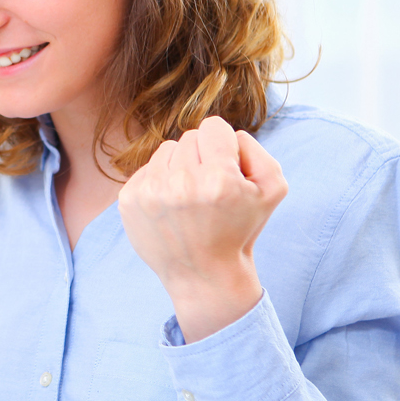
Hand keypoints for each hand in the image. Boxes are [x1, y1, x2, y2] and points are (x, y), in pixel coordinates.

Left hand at [118, 116, 287, 342]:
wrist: (203, 274)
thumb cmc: (239, 229)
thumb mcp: (271, 190)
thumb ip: (256, 149)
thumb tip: (227, 133)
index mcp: (218, 178)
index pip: (214, 126)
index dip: (224, 145)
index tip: (225, 169)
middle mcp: (182, 183)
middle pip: (190, 137)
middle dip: (203, 157)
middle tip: (209, 191)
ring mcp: (150, 192)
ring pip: (167, 149)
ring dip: (180, 167)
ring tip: (189, 198)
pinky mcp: (129, 200)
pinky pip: (146, 168)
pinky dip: (159, 182)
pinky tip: (170, 207)